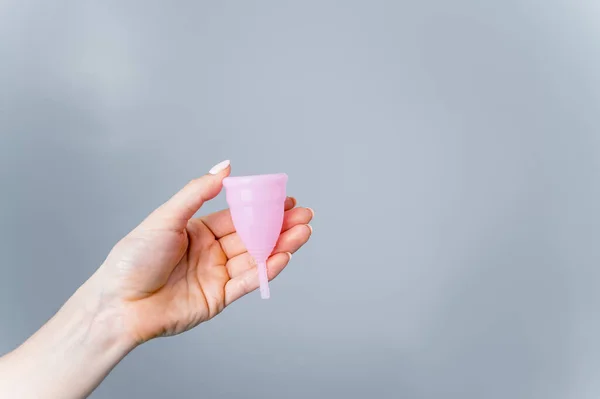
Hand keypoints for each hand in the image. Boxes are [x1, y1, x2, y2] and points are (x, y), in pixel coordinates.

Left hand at [95, 160, 312, 343]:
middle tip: (305, 216)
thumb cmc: (134, 258)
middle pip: (253, 236)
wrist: (118, 303)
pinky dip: (266, 270)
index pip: (239, 216)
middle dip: (280, 226)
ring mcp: (217, 275)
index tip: (287, 199)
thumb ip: (197, 191)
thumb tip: (225, 166)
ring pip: (255, 257)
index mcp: (199, 231)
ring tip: (303, 232)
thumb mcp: (167, 217)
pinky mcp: (219, 298)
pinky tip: (283, 256)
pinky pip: (247, 281)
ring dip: (280, 245)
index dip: (263, 208)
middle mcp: (211, 252)